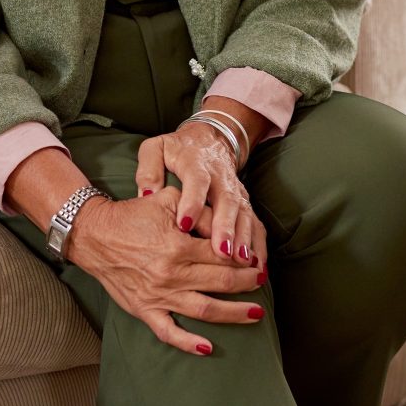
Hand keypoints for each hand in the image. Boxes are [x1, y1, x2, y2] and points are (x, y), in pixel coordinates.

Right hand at [64, 189, 265, 354]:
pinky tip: (207, 347)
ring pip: (205, 309)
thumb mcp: (166, 199)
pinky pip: (169, 332)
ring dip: (234, 314)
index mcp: (178, 245)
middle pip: (221, 282)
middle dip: (247, 282)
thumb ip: (198, 211)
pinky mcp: (145, 310)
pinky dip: (189, 343)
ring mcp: (159, 295)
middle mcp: (172, 273)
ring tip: (256, 313)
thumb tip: (224, 227)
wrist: (94, 235)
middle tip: (262, 281)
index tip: (257, 259)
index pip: (222, 255)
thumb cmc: (132, 215)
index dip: (244, 258)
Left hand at [135, 122, 267, 278]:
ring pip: (244, 214)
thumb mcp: (156, 149)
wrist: (209, 139)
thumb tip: (146, 194)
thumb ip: (149, 169)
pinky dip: (259, 245)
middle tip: (221, 252)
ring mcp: (235, 190)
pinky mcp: (245, 202)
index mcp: (196, 162)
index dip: (192, 202)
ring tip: (241, 263)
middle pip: (226, 200)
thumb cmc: (177, 150)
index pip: (197, 181)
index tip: (184, 225)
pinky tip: (259, 266)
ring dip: (244, 238)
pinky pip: (256, 223)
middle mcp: (220, 177)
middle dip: (225, 227)